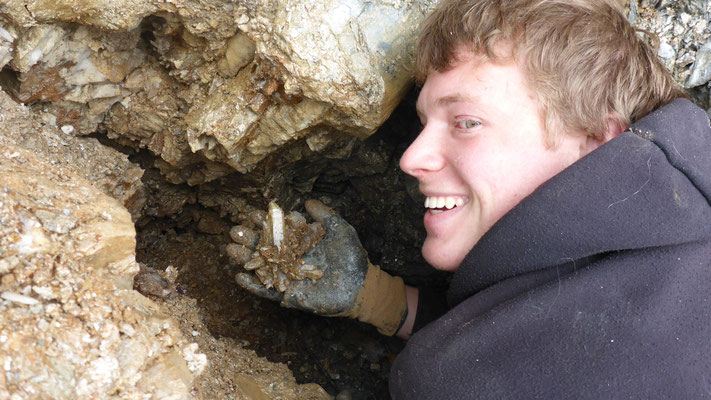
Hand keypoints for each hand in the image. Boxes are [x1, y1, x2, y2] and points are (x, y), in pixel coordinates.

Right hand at [231, 199, 367, 314]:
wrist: (359, 285)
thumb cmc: (351, 256)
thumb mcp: (339, 229)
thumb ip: (324, 214)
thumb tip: (308, 201)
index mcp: (299, 241)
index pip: (278, 229)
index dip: (267, 222)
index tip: (256, 213)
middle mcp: (290, 257)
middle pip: (265, 246)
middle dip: (250, 237)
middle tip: (235, 229)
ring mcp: (288, 276)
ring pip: (261, 266)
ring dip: (245, 258)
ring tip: (230, 248)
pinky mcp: (288, 294)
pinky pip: (266, 291)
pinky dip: (252, 285)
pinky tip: (239, 276)